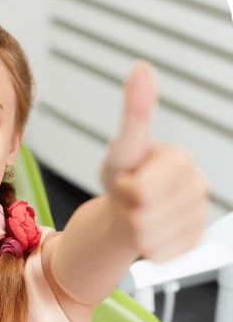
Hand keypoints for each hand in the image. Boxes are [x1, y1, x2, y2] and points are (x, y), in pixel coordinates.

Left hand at [100, 61, 207, 262]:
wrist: (126, 209)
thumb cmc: (124, 177)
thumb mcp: (123, 148)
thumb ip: (135, 112)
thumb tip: (141, 67)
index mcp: (181, 161)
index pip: (144, 190)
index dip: (125, 189)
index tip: (129, 178)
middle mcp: (196, 187)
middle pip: (145, 215)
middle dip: (127, 209)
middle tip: (130, 197)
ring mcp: (197, 216)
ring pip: (149, 238)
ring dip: (134, 229)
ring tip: (138, 212)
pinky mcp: (193, 242)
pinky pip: (159, 253)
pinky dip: (145, 246)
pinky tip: (149, 230)